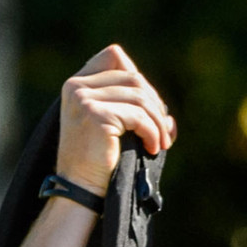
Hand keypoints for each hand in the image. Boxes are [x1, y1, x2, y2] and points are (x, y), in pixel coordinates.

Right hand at [54, 44, 177, 199]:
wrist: (80, 189)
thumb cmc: (98, 162)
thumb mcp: (113, 128)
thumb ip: (134, 111)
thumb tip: (169, 119)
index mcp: (77, 84)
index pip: (114, 56)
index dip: (138, 78)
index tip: (148, 107)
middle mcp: (76, 86)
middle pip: (133, 77)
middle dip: (154, 104)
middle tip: (163, 130)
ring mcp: (83, 99)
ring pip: (139, 96)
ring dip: (157, 121)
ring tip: (161, 143)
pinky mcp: (95, 115)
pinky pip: (138, 116)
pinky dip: (152, 132)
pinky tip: (152, 148)